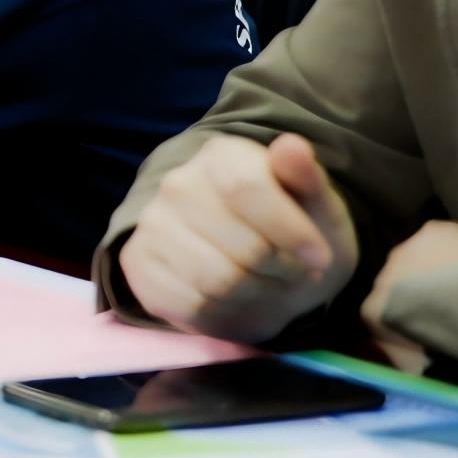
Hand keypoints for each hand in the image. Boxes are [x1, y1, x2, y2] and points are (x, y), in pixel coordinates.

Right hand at [119, 132, 359, 341]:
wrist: (259, 270)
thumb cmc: (292, 233)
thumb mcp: (316, 206)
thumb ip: (306, 178)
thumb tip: (292, 146)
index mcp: (221, 156)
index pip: (247, 187)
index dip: (291, 230)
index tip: (319, 257)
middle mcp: (177, 185)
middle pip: (243, 246)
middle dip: (281, 269)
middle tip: (292, 271)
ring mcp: (152, 225)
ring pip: (218, 280)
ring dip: (257, 292)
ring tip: (266, 282)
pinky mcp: (138, 266)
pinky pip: (192, 305)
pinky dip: (225, 311)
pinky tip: (233, 297)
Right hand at [362, 218, 457, 371]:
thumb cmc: (451, 336)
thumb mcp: (419, 353)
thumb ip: (400, 348)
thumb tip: (393, 353)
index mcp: (374, 309)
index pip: (377, 314)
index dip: (398, 323)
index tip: (419, 333)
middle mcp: (381, 274)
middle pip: (395, 283)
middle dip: (414, 293)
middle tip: (442, 308)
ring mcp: (405, 249)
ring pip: (415, 258)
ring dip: (430, 270)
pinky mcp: (432, 230)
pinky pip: (437, 240)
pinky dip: (449, 250)